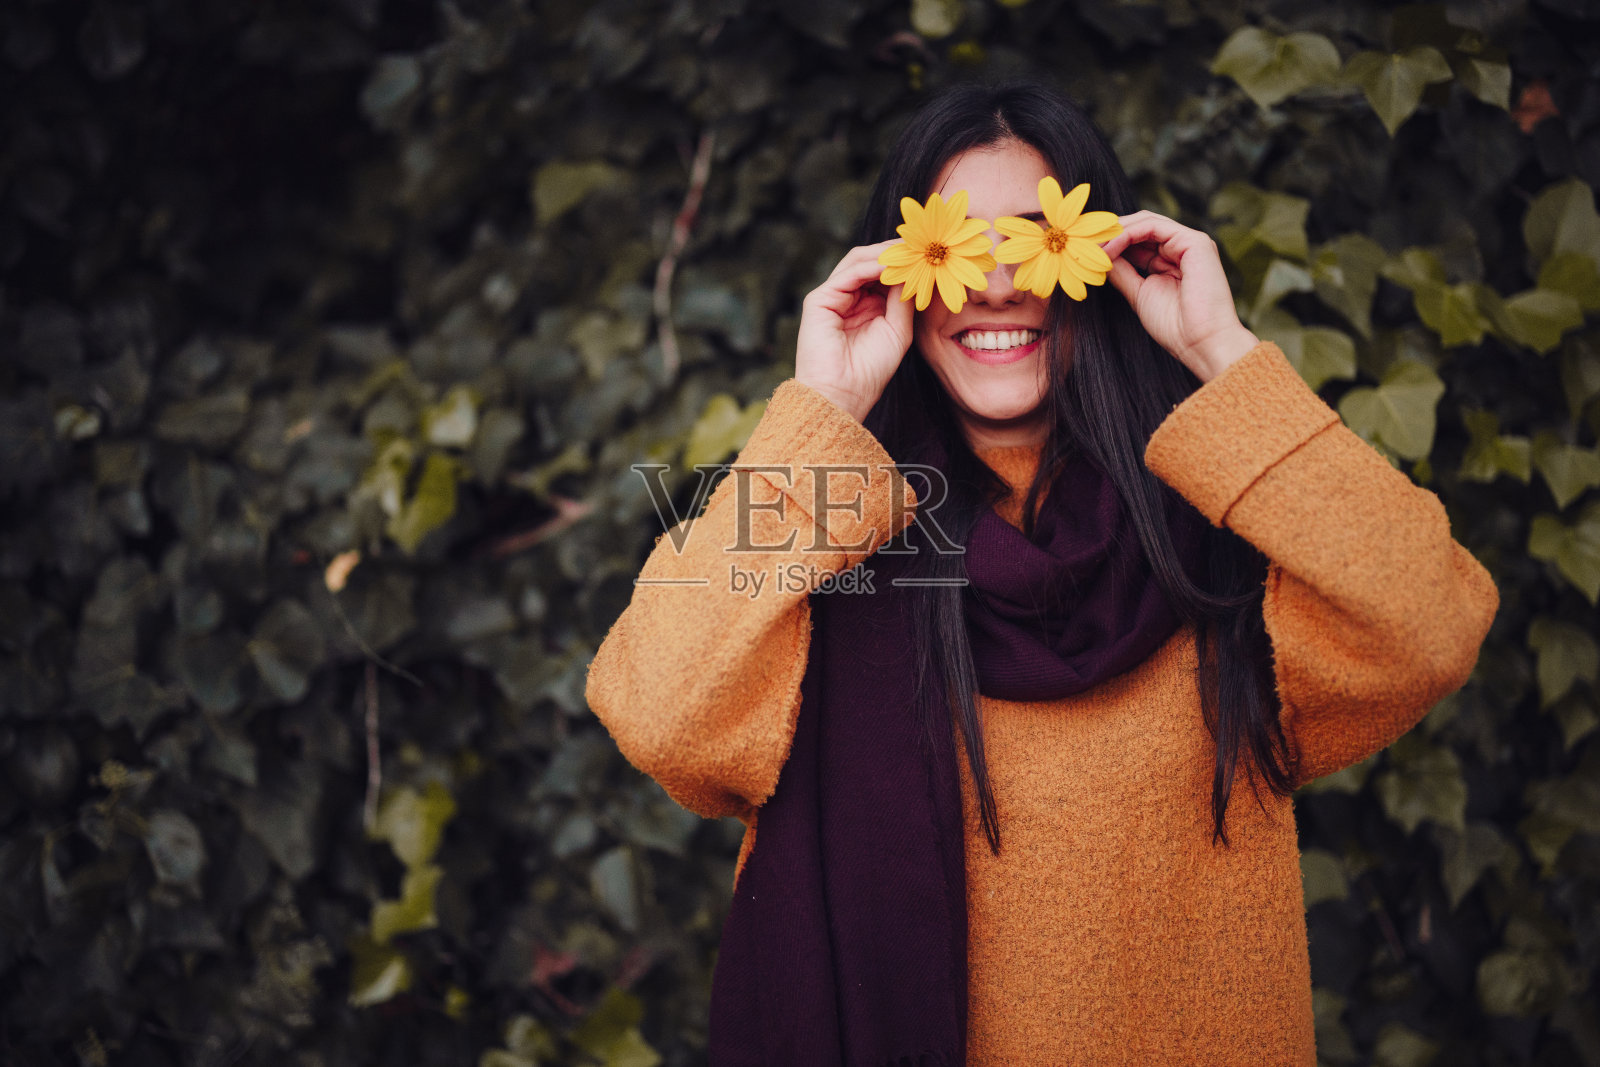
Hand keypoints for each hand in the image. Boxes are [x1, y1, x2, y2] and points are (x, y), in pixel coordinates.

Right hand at [794, 240, 915, 421]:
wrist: (843, 395)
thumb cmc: (870, 371)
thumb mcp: (897, 329)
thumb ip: (904, 298)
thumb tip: (914, 269)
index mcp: (865, 306)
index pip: (884, 273)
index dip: (905, 262)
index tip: (929, 254)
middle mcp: (848, 298)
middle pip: (870, 262)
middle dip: (896, 252)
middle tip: (921, 244)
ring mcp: (832, 297)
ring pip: (858, 261)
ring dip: (885, 255)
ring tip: (909, 251)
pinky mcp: (819, 300)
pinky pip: (848, 274)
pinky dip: (871, 266)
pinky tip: (892, 266)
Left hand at [1100, 211, 1258, 382]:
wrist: (1201, 343)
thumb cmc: (1175, 327)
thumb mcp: (1139, 294)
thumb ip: (1122, 272)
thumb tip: (1100, 256)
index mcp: (1172, 261)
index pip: (1138, 240)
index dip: (1112, 243)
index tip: (1085, 252)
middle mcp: (1182, 248)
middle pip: (1141, 227)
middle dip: (1110, 234)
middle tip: (1083, 245)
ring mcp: (1190, 242)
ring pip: (1145, 222)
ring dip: (1115, 233)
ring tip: (1093, 247)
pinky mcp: (1194, 241)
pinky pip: (1153, 226)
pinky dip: (1127, 234)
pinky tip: (1109, 249)